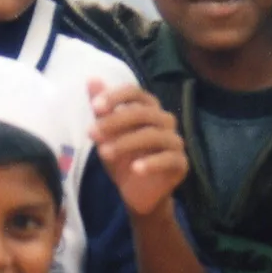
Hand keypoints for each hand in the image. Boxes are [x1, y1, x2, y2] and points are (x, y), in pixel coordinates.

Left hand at [89, 81, 188, 217]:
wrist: (137, 193)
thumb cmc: (123, 159)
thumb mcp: (107, 135)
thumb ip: (102, 110)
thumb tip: (91, 79)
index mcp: (149, 108)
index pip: (135, 93)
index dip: (116, 97)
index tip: (95, 107)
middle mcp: (165, 120)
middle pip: (143, 113)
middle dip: (115, 122)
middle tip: (92, 134)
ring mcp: (175, 141)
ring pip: (154, 135)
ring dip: (126, 143)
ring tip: (104, 154)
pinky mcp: (181, 163)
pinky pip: (169, 159)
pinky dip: (151, 163)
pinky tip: (135, 169)